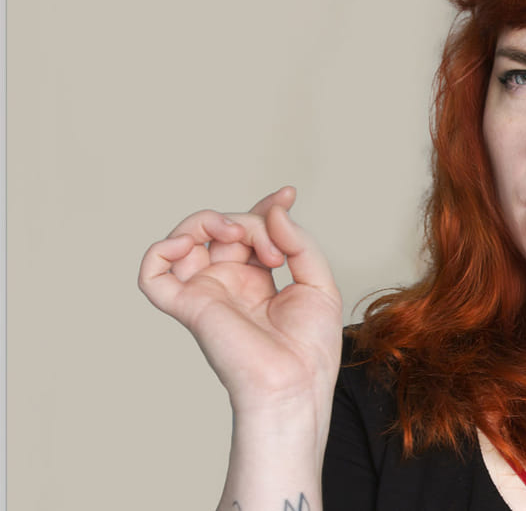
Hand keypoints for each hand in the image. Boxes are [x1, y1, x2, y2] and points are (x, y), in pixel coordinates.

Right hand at [138, 187, 343, 413]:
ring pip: (185, 239)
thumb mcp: (319, 285)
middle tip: (274, 251)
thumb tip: (275, 211)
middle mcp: (229, 284)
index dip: (264, 209)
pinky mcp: (188, 306)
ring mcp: (207, 293)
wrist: (294, 385)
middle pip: (225, 228)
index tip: (287, 194)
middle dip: (251, 221)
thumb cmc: (310, 349)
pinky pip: (152, 274)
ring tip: (238, 236)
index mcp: (258, 281)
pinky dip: (161, 249)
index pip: (249, 231)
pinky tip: (190, 243)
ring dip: (208, 221)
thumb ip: (299, 242)